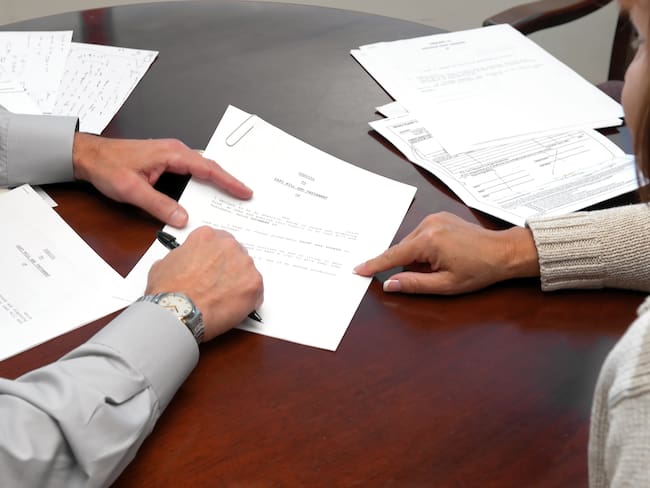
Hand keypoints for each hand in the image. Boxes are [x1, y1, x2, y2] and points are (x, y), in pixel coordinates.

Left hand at [72, 133, 252, 227]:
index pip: (208, 169)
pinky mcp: (167, 160)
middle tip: (246, 196)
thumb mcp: (132, 190)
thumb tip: (182, 219)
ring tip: (233, 195)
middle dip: (229, 181)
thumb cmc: (108, 166)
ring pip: (202, 168)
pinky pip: (192, 170)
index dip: (228, 182)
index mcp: (172, 154)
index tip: (244, 192)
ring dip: (218, 180)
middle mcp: (175, 151)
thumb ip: (159, 205)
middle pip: (210, 167)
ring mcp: (172, 154)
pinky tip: (209, 191)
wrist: (89, 155)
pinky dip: (205, 180)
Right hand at [145, 226, 263, 340]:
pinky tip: (234, 307)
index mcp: (206, 237)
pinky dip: (248, 299)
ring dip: (239, 282)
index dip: (215, 256)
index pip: (218, 240)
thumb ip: (181, 256)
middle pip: (235, 253)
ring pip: (247, 271)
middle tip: (219, 284)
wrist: (178, 312)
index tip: (213, 266)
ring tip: (224, 298)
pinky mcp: (254, 284)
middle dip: (229, 267)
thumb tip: (184, 262)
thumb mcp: (163, 264)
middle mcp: (228, 246)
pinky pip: (256, 290)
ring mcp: (244, 264)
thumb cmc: (168, 292)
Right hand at [354, 212, 539, 294]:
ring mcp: (434, 219)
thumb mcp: (445, 285)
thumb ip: (414, 284)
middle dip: (406, 264)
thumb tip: (390, 284)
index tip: (358, 270)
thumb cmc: (480, 270)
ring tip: (441, 266)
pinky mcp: (439, 218)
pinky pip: (421, 235)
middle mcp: (428, 225)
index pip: (392, 255)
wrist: (504, 252)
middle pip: (402, 249)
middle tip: (430, 275)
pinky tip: (440, 256)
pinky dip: (422, 247)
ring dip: (416, 256)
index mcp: (428, 241)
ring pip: (411, 242)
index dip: (374, 265)